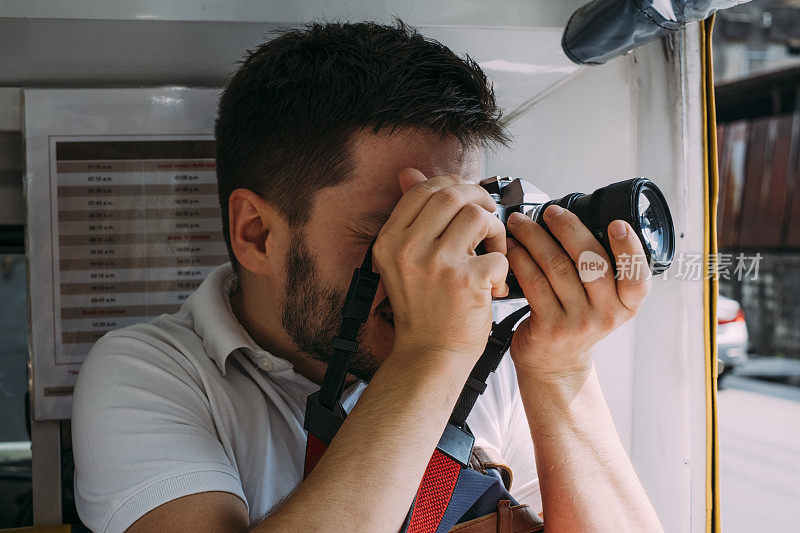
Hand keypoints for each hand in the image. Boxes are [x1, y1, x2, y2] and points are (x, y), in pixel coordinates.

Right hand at [373, 168, 508, 365]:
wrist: (430, 355)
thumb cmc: (423, 309)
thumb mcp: (404, 259)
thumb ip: (412, 217)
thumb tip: (409, 171)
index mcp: (390, 240)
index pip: (423, 190)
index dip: (453, 186)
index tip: (468, 199)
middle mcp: (408, 249)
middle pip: (453, 195)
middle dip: (479, 200)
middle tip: (488, 219)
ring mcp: (436, 265)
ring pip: (478, 217)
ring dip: (495, 232)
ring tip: (493, 254)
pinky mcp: (465, 282)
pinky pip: (498, 253)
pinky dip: (504, 267)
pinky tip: (495, 285)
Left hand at [506, 205, 650, 379]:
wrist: (555, 365)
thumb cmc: (577, 323)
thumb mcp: (603, 303)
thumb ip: (605, 271)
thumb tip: (579, 221)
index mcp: (626, 304)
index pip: (637, 276)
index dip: (630, 248)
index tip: (617, 223)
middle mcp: (606, 314)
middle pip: (591, 261)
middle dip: (568, 228)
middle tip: (551, 212)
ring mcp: (578, 322)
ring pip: (557, 267)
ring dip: (535, 238)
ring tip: (521, 224)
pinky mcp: (550, 326)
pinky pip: (534, 283)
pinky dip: (521, 259)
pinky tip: (513, 248)